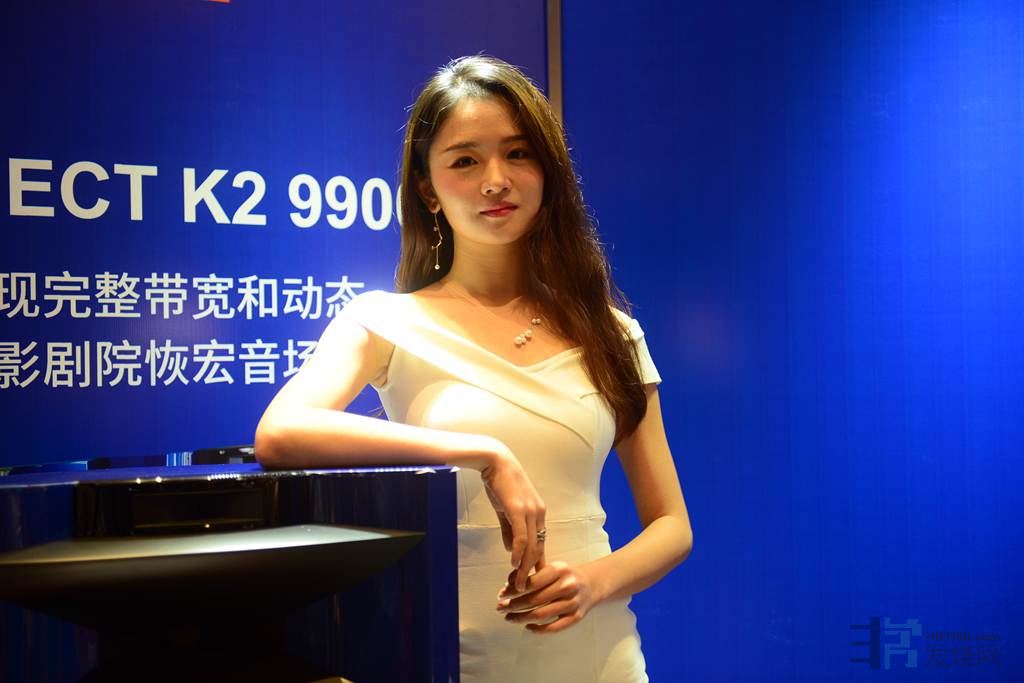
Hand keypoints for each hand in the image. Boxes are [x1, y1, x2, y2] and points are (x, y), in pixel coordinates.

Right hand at [479, 447, 545, 592]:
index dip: (535, 563)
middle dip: (532, 571)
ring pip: (532, 546)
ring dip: (526, 568)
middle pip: (539, 548)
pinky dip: (519, 553)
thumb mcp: (505, 510)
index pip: (539, 543)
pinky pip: (522, 537)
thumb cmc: (499, 483)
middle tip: (526, 590)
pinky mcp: (519, 510)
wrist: (495, 461)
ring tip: (520, 584)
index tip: (532, 580)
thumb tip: (510, 549)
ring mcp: (530, 512)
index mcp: (537, 513)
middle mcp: (538, 514)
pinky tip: (514, 565)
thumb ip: (509, 530)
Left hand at [496, 560, 599, 633]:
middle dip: (513, 605)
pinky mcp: (576, 617)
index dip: (513, 590)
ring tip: (509, 617)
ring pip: (541, 614)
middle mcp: (567, 585)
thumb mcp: (551, 568)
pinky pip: (553, 627)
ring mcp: (573, 602)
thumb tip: (506, 588)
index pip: (531, 582)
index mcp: (559, 569)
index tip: (501, 594)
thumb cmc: (565, 576)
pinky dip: (538, 630)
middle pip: (534, 599)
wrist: (592, 584)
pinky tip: (527, 627)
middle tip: (500, 608)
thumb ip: (531, 575)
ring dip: (521, 618)